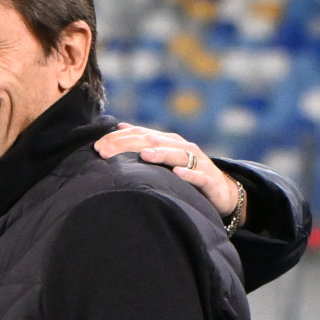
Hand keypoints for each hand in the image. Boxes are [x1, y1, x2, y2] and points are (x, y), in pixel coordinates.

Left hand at [94, 124, 244, 219]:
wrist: (222, 191)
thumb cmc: (187, 174)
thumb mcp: (165, 157)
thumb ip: (144, 142)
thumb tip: (120, 127)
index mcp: (167, 141)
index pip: (139, 135)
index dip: (118, 139)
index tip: (97, 147)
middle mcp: (181, 147)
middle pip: (153, 141)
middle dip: (129, 145)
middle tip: (107, 152)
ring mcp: (197, 162)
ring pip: (177, 154)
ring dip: (161, 153)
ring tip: (144, 155)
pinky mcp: (209, 179)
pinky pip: (198, 175)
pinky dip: (188, 174)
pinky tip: (177, 174)